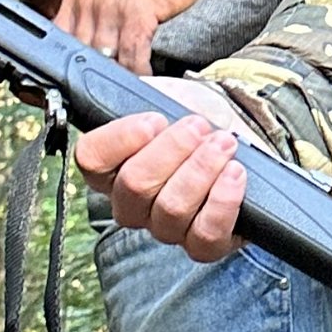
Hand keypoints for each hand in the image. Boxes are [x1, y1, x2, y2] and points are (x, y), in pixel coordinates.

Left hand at [57, 0, 281, 75]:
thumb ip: (95, 10)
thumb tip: (92, 43)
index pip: (58, 39)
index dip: (64, 64)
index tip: (74, 82)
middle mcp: (90, 1)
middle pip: (80, 53)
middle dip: (92, 76)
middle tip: (103, 95)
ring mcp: (111, 6)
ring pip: (104, 58)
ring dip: (117, 78)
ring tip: (127, 94)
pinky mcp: (138, 12)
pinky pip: (132, 55)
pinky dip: (138, 73)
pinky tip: (146, 79)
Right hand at [74, 82, 262, 264]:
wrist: (240, 135)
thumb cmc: (196, 121)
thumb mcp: (162, 96)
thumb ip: (134, 96)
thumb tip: (118, 88)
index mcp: (111, 167)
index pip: (91, 159)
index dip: (121, 139)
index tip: (154, 119)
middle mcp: (132, 204)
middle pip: (135, 185)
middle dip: (173, 149)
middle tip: (199, 126)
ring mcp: (166, 228)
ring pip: (171, 209)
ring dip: (202, 169)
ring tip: (224, 143)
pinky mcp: (204, 244)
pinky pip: (205, 236)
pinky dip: (222, 201)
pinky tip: (234, 173)